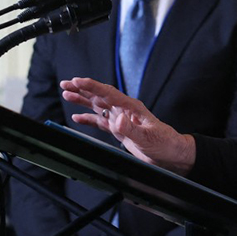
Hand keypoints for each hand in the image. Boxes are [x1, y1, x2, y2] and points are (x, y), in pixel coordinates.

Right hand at [61, 78, 195, 175]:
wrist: (171, 154)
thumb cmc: (164, 143)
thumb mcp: (147, 137)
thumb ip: (131, 129)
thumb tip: (117, 119)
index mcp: (131, 108)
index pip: (108, 93)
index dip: (92, 86)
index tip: (77, 81)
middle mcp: (124, 111)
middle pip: (100, 96)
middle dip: (82, 89)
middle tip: (65, 83)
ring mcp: (121, 120)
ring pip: (98, 107)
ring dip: (82, 101)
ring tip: (66, 94)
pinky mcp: (120, 131)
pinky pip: (100, 122)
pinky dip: (88, 120)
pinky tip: (77, 118)